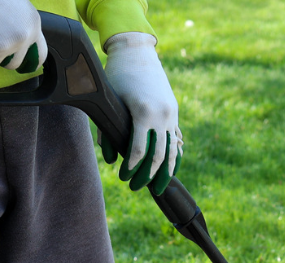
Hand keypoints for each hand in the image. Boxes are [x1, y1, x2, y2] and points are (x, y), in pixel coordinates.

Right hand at [0, 0, 47, 72]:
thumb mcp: (14, 3)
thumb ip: (23, 23)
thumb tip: (24, 41)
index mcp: (32, 23)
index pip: (40, 55)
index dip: (29, 61)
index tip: (24, 65)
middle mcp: (22, 36)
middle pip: (13, 63)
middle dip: (1, 57)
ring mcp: (4, 46)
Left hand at [100, 32, 182, 195]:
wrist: (137, 52)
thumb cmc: (117, 76)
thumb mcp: (108, 101)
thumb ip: (108, 130)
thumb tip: (110, 160)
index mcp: (144, 112)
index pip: (139, 151)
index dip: (132, 168)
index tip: (124, 178)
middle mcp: (161, 115)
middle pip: (159, 156)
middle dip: (148, 175)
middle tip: (137, 188)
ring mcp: (170, 114)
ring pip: (173, 150)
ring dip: (166, 171)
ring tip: (159, 187)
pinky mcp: (173, 112)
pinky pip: (176, 140)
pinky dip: (175, 156)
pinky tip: (170, 170)